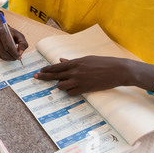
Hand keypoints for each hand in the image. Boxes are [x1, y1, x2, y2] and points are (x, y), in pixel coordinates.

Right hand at [0, 11, 27, 60]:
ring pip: (2, 55)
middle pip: (4, 52)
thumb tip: (20, 53)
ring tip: (14, 57)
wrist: (0, 29)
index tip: (19, 56)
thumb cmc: (11, 32)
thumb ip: (23, 44)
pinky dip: (6, 58)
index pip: (8, 45)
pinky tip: (10, 55)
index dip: (14, 53)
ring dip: (9, 58)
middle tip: (18, 57)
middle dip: (12, 57)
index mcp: (2, 32)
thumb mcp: (19, 35)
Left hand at [33, 56, 153, 95]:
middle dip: (44, 77)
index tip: (40, 71)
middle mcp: (75, 71)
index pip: (56, 66)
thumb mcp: (87, 59)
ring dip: (61, 86)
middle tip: (35, 78)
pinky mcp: (85, 89)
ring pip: (61, 85)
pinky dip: (71, 92)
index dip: (47, 69)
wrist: (118, 70)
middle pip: (55, 75)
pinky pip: (72, 93)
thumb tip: (61, 60)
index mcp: (75, 62)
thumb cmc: (103, 63)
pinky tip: (73, 90)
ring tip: (63, 85)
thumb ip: (73, 61)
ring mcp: (79, 80)